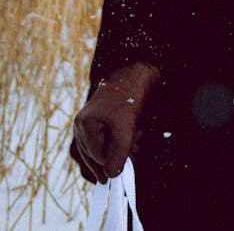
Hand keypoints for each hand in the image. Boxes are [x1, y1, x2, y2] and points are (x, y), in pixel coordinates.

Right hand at [72, 62, 159, 183]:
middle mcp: (80, 124)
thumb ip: (117, 156)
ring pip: (101, 148)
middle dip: (117, 155)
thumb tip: (111, 176)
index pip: (97, 157)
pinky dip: (117, 142)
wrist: (134, 74)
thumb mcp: (125, 131)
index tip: (132, 154)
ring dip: (120, 149)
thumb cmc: (128, 100)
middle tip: (135, 153)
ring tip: (136, 144)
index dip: (115, 158)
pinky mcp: (94, 121)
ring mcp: (86, 122)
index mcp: (83, 125)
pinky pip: (103, 140)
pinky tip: (133, 137)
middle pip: (97, 155)